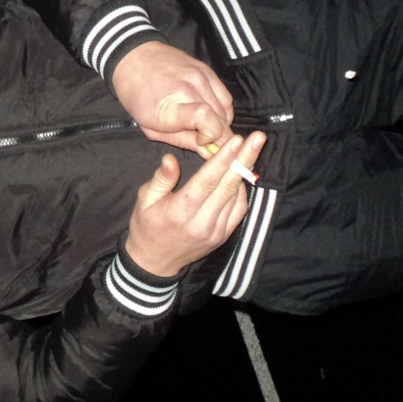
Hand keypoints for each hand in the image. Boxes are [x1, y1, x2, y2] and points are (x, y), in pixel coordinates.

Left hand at [111, 40, 234, 158]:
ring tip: (202, 124)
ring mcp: (202, 76)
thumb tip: (208, 152)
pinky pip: (226, 97)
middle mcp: (191, 88)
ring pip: (227, 109)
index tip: (202, 141)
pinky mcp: (208, 70)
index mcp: (172, 105)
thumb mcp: (152, 129)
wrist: (134, 59)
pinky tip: (208, 112)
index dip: (211, 136)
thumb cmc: (138, 98)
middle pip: (221, 119)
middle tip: (201, 137)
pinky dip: (221, 109)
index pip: (207, 119)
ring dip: (219, 123)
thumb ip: (183, 141)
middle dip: (216, 135)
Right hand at [124, 132, 266, 276]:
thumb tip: (170, 159)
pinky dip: (241, 191)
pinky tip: (239, 176)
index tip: (237, 140)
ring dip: (244, 172)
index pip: (207, 181)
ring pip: (237, 197)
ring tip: (250, 150)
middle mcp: (201, 223)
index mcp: (180, 211)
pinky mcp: (223, 237)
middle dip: (244, 159)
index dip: (223, 160)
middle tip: (258, 138)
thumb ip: (160, 179)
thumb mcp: (144, 200)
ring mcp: (215, 232)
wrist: (154, 263)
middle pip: (228, 186)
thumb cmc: (146, 227)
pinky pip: (238, 210)